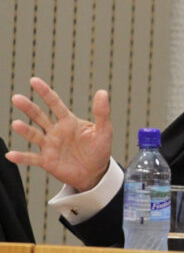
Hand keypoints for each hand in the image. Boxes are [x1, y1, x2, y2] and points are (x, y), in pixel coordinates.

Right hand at [6, 77, 112, 192]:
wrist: (95, 172)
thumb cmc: (99, 149)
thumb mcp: (104, 130)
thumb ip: (102, 112)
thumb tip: (102, 92)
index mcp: (69, 121)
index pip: (55, 104)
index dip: (45, 92)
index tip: (34, 81)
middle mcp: (56, 131)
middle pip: (39, 116)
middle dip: (28, 107)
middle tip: (17, 98)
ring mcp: (50, 146)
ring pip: (34, 135)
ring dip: (25, 130)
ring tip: (16, 123)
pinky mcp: (47, 161)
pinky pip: (32, 158)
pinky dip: (22, 157)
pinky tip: (11, 155)